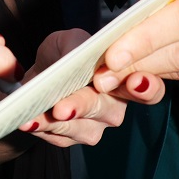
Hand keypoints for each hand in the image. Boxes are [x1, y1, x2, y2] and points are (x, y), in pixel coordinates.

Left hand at [17, 30, 162, 146]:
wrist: (38, 76)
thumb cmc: (63, 55)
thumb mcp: (69, 40)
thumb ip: (78, 45)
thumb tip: (77, 57)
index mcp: (124, 78)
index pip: (149, 88)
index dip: (145, 87)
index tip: (134, 81)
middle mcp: (116, 106)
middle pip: (109, 111)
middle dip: (84, 106)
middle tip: (63, 106)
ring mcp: (96, 126)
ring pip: (84, 129)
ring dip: (58, 122)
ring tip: (36, 114)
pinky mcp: (73, 138)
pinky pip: (60, 137)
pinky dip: (42, 128)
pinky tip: (29, 121)